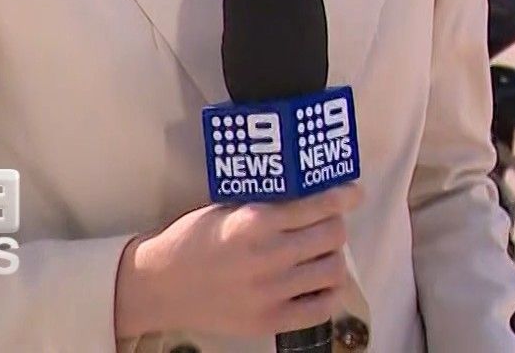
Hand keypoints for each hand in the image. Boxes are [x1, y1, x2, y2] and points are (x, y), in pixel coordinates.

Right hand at [114, 183, 364, 337]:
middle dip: (335, 226)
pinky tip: (318, 283)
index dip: (344, 198)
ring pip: (333, 269)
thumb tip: (319, 196)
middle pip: (333, 235)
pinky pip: (321, 307)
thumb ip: (271, 205)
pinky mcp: (269, 321)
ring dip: (332, 258)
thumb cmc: (195, 240)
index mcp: (255, 221)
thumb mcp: (229, 209)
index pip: (319, 206)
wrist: (161, 286)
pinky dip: (329, 292)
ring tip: (319, 255)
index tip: (353, 194)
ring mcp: (270, 291)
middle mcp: (268, 255)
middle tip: (326, 227)